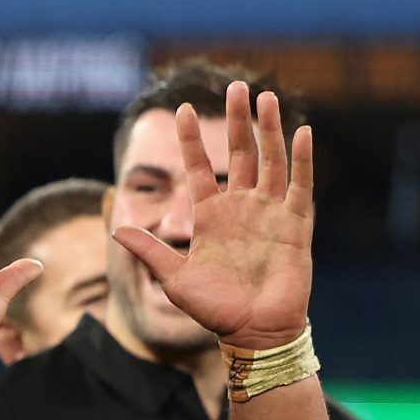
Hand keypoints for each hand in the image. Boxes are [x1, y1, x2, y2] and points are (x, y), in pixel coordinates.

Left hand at [114, 82, 313, 351]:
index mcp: (210, 217)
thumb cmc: (213, 310)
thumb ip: (149, 251)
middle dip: (238, 121)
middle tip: (237, 86)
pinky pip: (300, 186)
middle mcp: (241, 209)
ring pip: (270, 161)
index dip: (191, 141)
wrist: (251, 333)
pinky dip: (302, 160)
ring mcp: (269, 214)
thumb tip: (116, 229)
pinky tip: (302, 132)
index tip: (182, 110)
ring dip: (269, 130)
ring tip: (265, 97)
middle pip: (240, 155)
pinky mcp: (295, 226)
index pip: (199, 169)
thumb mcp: (173, 278)